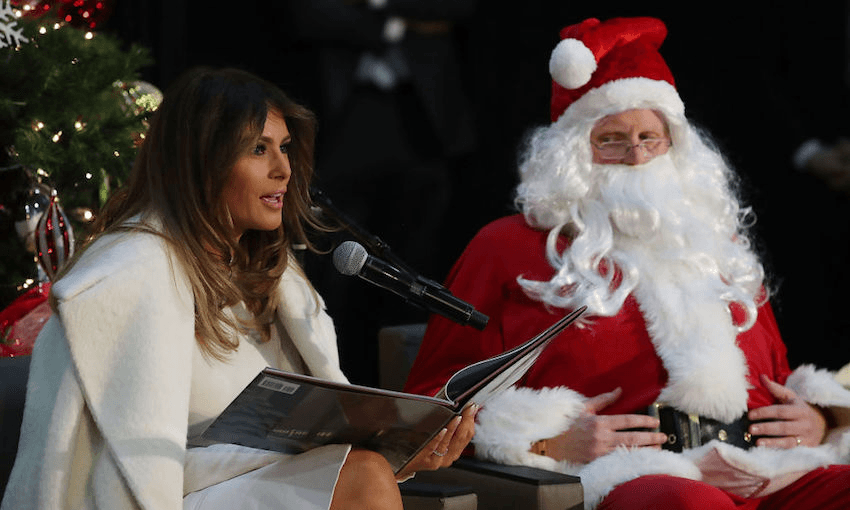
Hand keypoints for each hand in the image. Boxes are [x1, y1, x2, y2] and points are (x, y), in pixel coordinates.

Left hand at [395, 403, 476, 479]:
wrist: (402, 463)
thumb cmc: (419, 446)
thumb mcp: (437, 437)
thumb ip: (448, 427)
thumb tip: (458, 409)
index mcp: (453, 452)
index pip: (467, 436)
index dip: (471, 421)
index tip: (473, 408)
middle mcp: (448, 457)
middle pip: (461, 438)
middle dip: (466, 421)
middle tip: (469, 408)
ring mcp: (438, 460)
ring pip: (450, 442)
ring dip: (455, 427)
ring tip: (459, 416)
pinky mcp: (426, 461)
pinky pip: (434, 446)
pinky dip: (440, 437)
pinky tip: (443, 429)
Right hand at [540, 387, 667, 463]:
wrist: (550, 443)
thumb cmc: (567, 424)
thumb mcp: (583, 408)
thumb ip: (603, 400)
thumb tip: (618, 390)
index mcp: (599, 422)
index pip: (627, 421)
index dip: (644, 421)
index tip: (655, 422)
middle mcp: (602, 438)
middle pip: (632, 438)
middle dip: (650, 438)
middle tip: (663, 437)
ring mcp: (600, 452)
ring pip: (628, 452)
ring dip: (645, 451)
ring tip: (658, 449)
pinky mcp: (597, 463)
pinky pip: (619, 462)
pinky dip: (632, 460)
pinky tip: (642, 460)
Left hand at [747, 374, 826, 447]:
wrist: (822, 424)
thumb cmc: (799, 408)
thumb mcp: (790, 397)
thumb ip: (775, 388)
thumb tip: (761, 376)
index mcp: (799, 410)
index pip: (780, 411)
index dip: (764, 413)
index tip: (750, 415)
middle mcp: (804, 424)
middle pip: (783, 427)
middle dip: (766, 428)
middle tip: (750, 429)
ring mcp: (806, 438)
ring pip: (788, 441)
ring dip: (772, 442)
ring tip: (757, 442)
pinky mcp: (807, 448)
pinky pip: (791, 450)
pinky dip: (779, 450)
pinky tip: (766, 450)